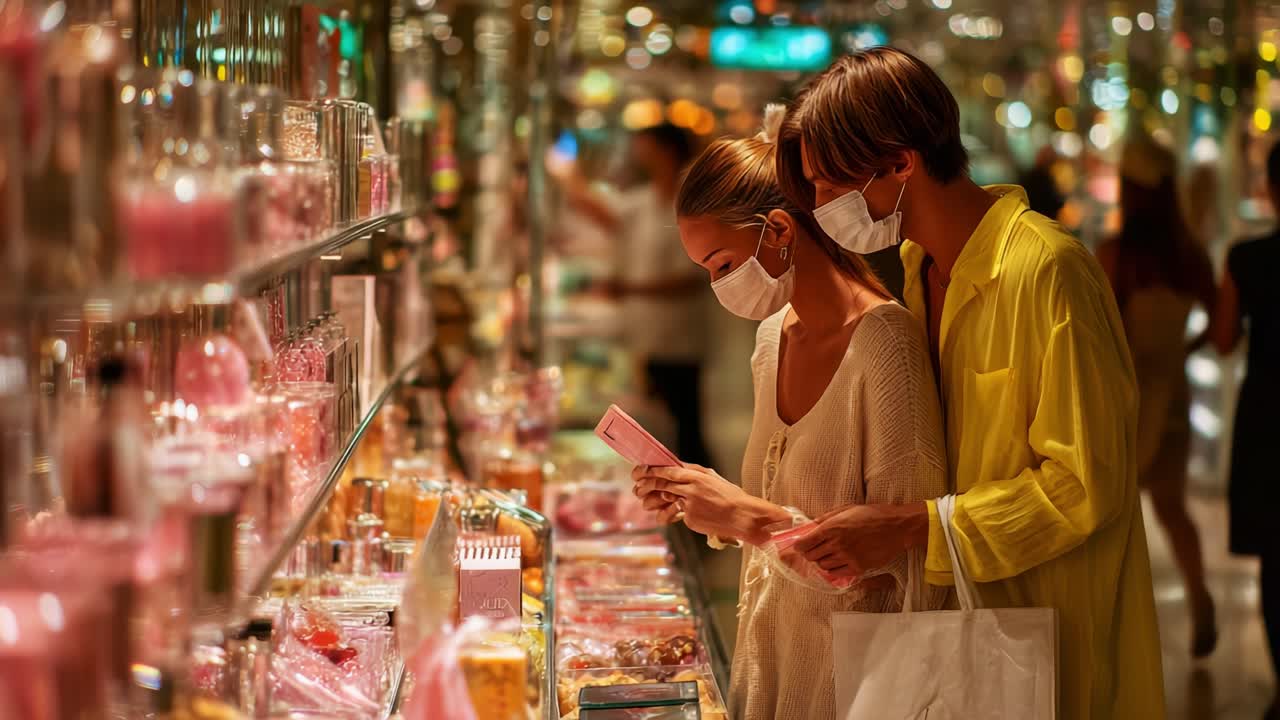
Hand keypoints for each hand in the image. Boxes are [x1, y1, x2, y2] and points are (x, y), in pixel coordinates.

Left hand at [632, 464, 773, 541]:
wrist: (742, 516)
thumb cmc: (730, 496)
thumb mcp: (712, 477)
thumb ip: (693, 472)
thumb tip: (677, 467)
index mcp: (696, 476)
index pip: (667, 471)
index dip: (650, 471)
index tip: (640, 471)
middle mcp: (691, 489)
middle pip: (661, 485)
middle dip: (645, 485)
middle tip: (637, 487)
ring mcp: (689, 505)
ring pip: (663, 501)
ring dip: (651, 502)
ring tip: (646, 503)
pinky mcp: (690, 519)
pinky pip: (675, 514)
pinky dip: (671, 514)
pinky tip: (668, 515)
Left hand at [794, 503, 928, 578]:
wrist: (896, 527)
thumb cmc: (872, 514)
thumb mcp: (846, 509)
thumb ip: (826, 518)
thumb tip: (810, 526)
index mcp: (832, 527)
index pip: (804, 543)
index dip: (800, 545)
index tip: (801, 545)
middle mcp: (837, 544)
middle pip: (811, 556)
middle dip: (810, 553)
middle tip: (814, 549)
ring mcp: (847, 557)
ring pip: (822, 566)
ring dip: (822, 561)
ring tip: (829, 554)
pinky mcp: (858, 567)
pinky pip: (836, 574)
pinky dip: (833, 569)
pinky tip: (838, 561)